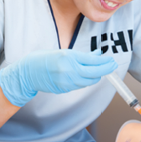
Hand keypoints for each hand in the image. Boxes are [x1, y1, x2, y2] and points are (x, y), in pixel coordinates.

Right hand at [0, 49, 116, 107]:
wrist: (28, 72)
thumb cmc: (44, 59)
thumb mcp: (64, 52)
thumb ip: (82, 55)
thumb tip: (98, 54)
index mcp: (69, 58)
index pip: (94, 61)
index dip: (106, 62)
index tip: (112, 61)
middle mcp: (69, 71)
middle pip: (95, 73)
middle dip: (106, 70)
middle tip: (112, 65)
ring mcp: (67, 82)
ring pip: (89, 81)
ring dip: (96, 76)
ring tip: (99, 70)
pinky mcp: (64, 89)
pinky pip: (80, 85)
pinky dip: (85, 80)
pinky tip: (85, 75)